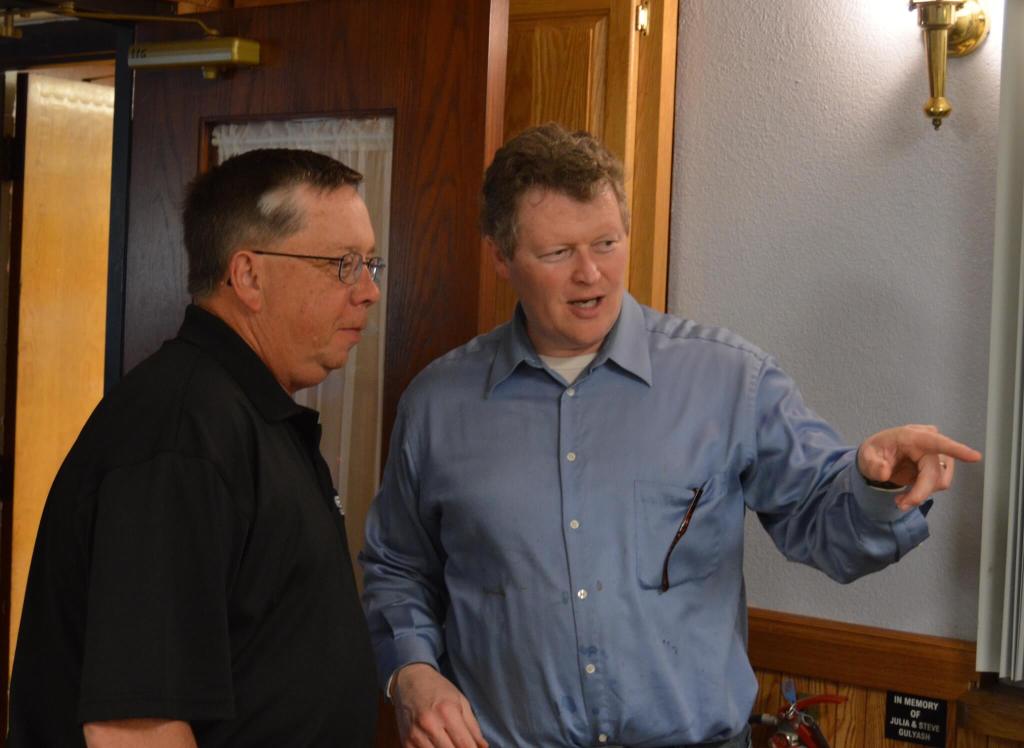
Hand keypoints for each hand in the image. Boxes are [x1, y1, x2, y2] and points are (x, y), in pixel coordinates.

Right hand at [393, 663, 487, 747]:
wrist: (410, 680)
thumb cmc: (438, 689)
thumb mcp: (461, 702)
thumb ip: (473, 728)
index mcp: (448, 712)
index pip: (465, 745)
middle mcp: (430, 724)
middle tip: (462, 745)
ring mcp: (415, 735)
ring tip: (449, 744)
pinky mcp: (406, 741)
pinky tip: (437, 745)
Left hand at [857, 424, 981, 510]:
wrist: (879, 456)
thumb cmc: (875, 452)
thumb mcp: (866, 456)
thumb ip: (872, 464)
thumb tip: (884, 473)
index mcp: (912, 436)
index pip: (936, 442)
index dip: (956, 450)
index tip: (975, 457)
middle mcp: (929, 443)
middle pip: (935, 472)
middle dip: (920, 492)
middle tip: (901, 505)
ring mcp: (937, 455)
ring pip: (939, 481)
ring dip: (921, 494)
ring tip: (901, 499)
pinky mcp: (940, 467)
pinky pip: (938, 485)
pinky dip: (923, 493)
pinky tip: (909, 494)